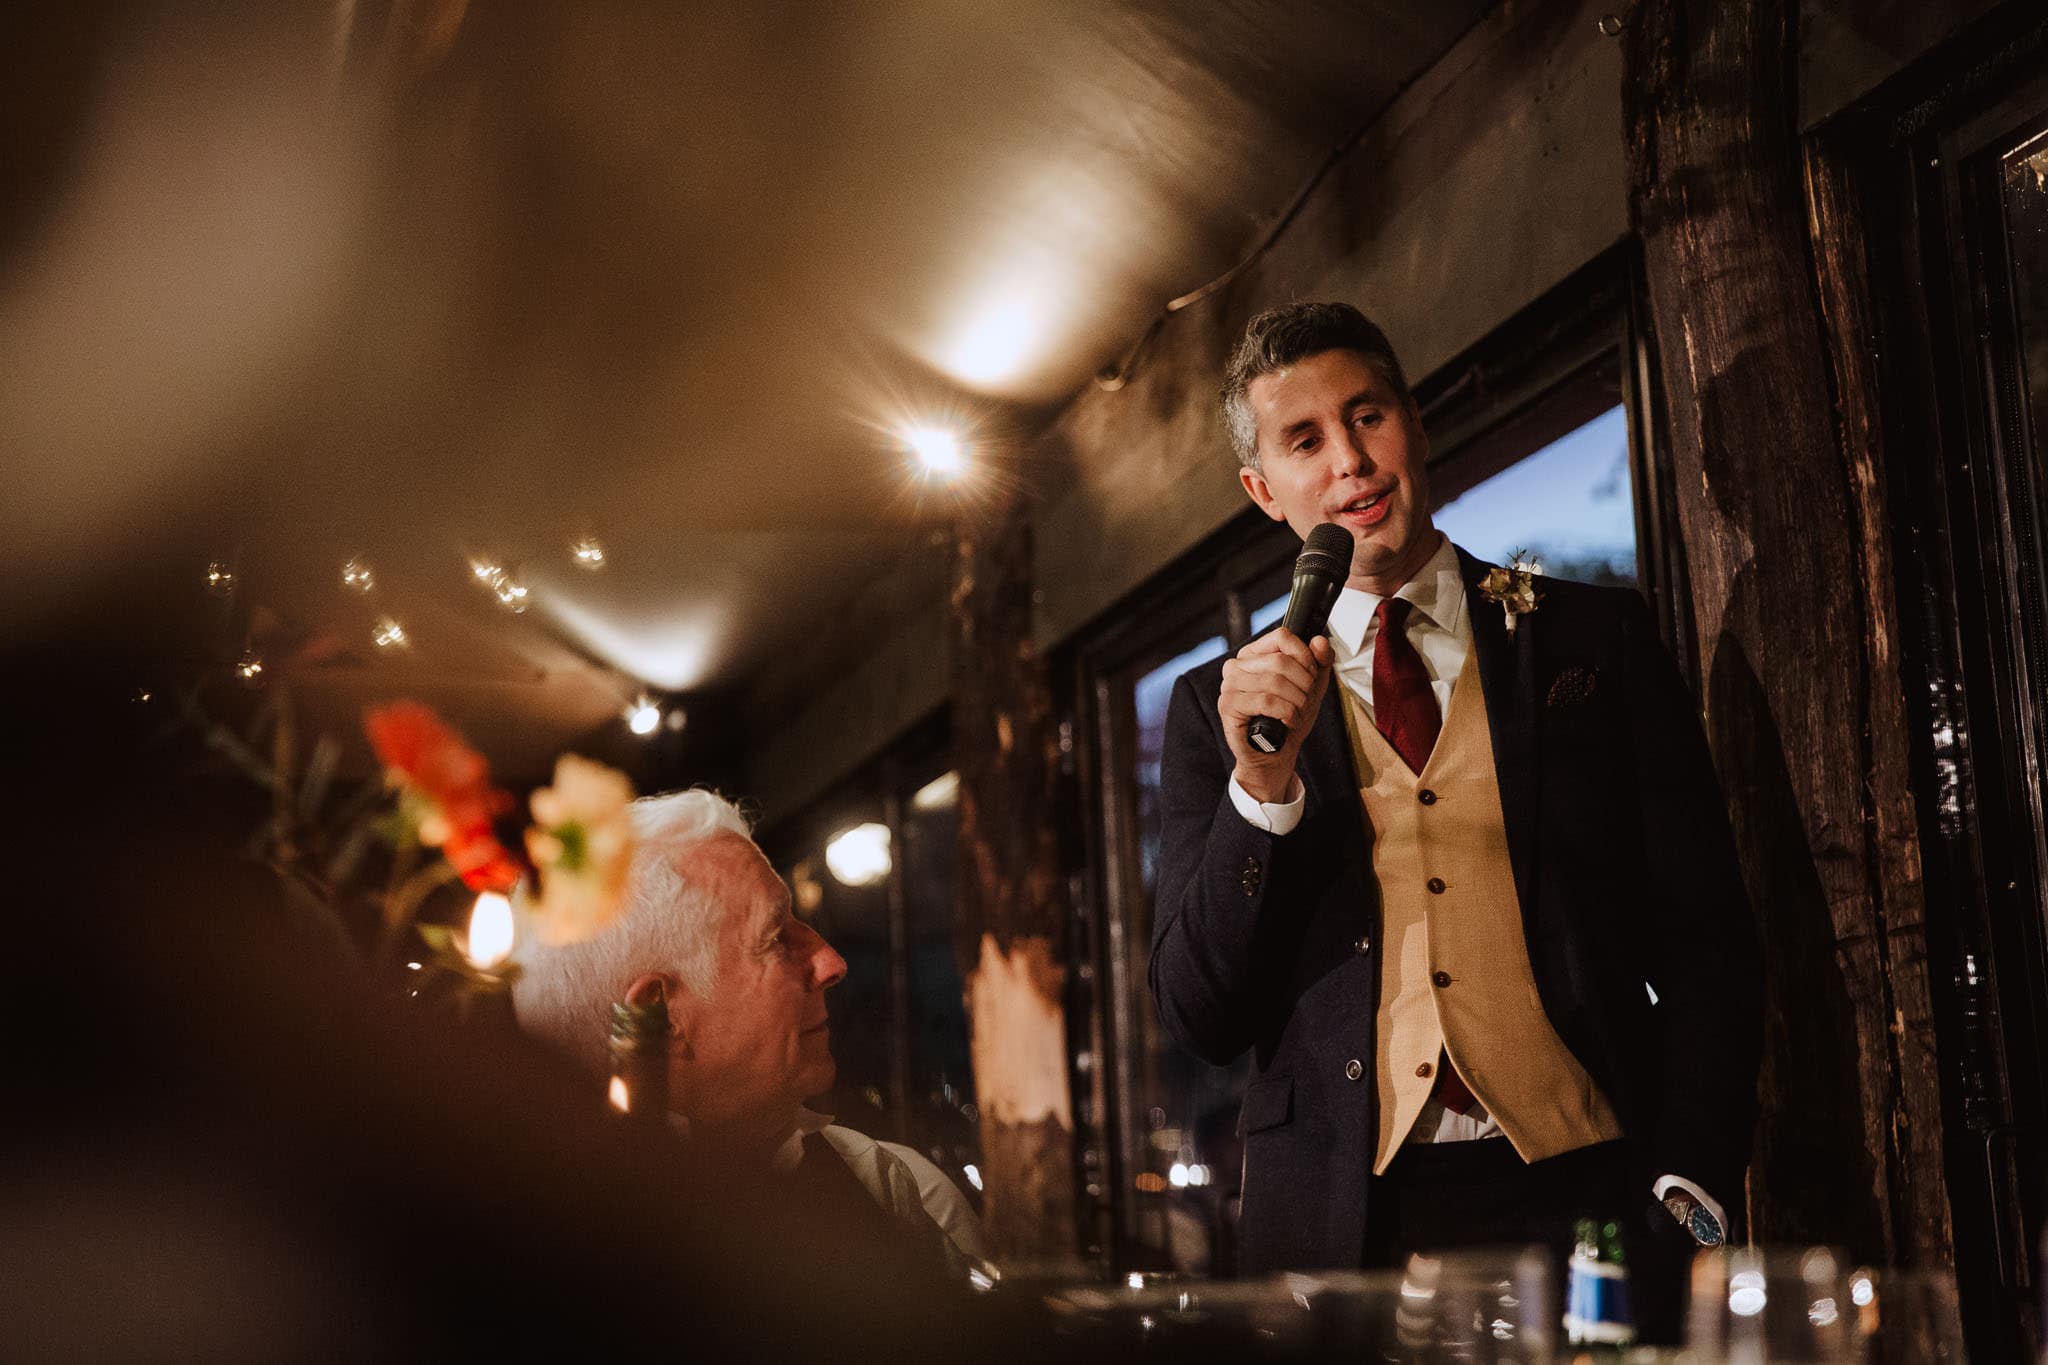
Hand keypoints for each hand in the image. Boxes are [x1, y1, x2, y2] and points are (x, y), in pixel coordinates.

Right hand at [1219, 629, 1334, 803]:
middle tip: (1305, 701)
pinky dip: (1286, 713)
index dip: (1304, 656)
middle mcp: (1237, 665)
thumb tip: (1319, 641)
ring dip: (1296, 701)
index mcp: (1254, 654)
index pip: (1282, 636)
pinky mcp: (1228, 705)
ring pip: (1275, 681)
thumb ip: (1320, 661)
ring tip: (1297, 713)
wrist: (1276, 753)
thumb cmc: (1289, 718)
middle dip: (1303, 684)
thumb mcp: (1312, 687)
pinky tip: (1287, 722)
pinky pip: (1266, 701)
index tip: (1311, 677)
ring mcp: (1229, 685)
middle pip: (1281, 660)